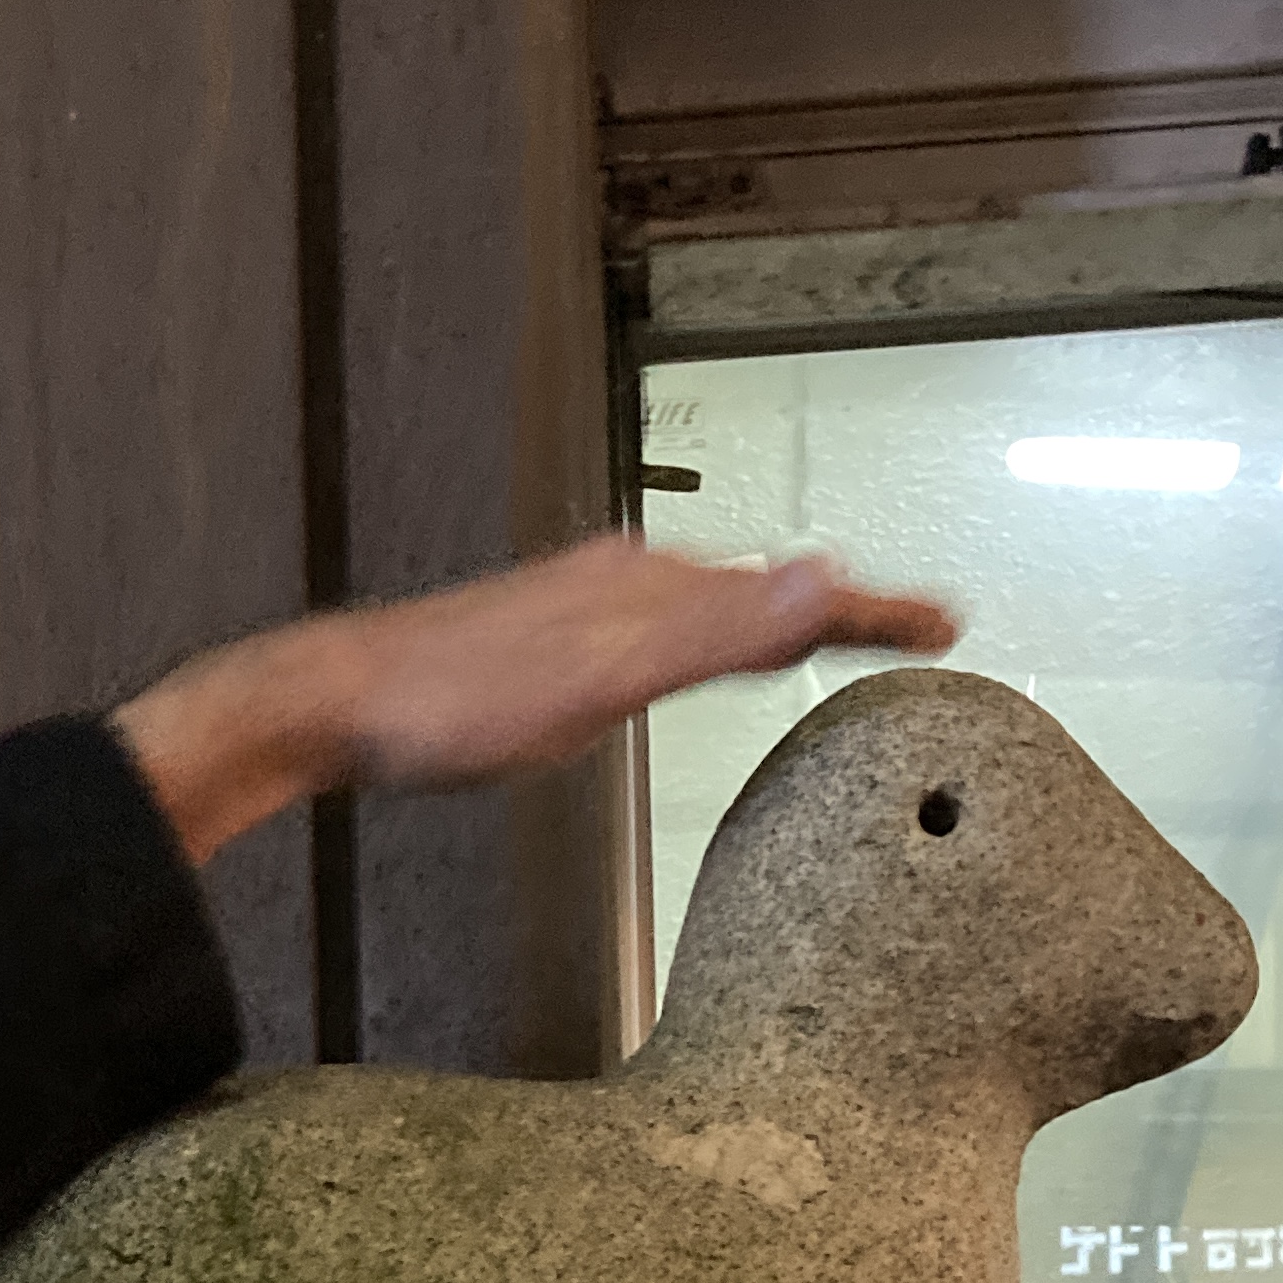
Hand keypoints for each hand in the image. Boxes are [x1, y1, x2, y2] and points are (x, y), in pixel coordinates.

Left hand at [114, 537, 956, 865]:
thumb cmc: (457, 702)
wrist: (337, 703)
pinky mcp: (550, 636)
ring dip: (777, 614)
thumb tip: (823, 579)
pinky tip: (687, 651)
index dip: (873, 610)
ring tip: (830, 628)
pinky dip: (710, 634)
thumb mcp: (601, 679)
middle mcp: (626, 580)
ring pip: (709, 601)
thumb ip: (715, 635)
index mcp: (653, 586)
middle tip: (912, 625)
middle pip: (761, 588)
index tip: (946, 623)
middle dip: (840, 606)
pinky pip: (660, 625)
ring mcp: (586, 605)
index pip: (791, 593)